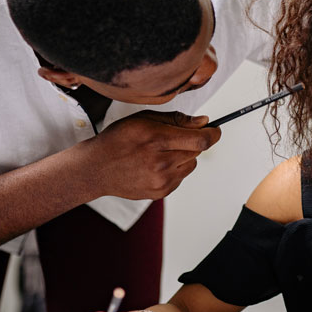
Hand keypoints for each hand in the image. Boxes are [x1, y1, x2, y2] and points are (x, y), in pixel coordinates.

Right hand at [86, 110, 220, 199]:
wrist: (97, 169)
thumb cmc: (119, 139)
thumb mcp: (144, 119)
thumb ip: (176, 120)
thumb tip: (204, 122)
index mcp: (157, 139)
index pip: (200, 139)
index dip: (213, 133)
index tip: (214, 129)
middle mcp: (161, 162)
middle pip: (197, 151)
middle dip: (194, 141)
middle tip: (176, 137)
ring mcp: (161, 181)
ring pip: (191, 164)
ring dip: (185, 156)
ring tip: (162, 152)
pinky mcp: (160, 192)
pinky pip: (181, 177)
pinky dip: (176, 169)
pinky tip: (156, 164)